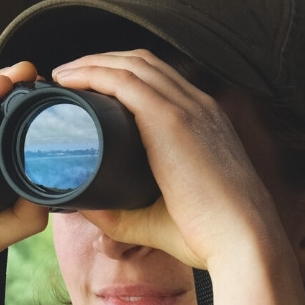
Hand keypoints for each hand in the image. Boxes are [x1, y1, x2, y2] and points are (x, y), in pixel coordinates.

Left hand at [50, 50, 289, 271]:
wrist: (243, 241)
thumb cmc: (209, 237)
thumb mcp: (157, 219)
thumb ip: (121, 213)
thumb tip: (82, 206)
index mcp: (204, 124)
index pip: (159, 81)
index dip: (120, 76)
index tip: (87, 90)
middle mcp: (199, 107)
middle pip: (143, 64)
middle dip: (102, 62)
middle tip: (67, 78)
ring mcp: (187, 109)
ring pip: (132, 65)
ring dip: (91, 62)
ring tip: (62, 75)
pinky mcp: (172, 120)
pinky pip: (124, 81)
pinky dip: (93, 73)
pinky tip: (69, 79)